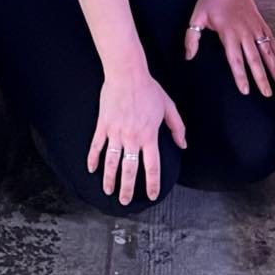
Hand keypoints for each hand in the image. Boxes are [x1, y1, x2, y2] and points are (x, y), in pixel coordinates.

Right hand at [86, 65, 185, 207]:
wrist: (127, 73)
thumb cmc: (149, 89)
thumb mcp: (168, 107)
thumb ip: (177, 127)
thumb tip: (183, 145)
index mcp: (149, 135)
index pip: (152, 166)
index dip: (153, 183)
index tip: (152, 196)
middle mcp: (132, 138)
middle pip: (129, 170)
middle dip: (127, 189)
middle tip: (125, 202)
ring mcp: (115, 132)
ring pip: (111, 162)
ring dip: (109, 179)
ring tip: (108, 191)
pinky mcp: (103, 125)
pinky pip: (96, 146)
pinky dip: (93, 159)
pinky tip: (91, 170)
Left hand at [185, 0, 274, 96]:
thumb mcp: (197, 17)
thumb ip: (192, 38)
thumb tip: (189, 57)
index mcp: (229, 34)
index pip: (236, 60)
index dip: (241, 77)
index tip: (246, 91)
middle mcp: (245, 33)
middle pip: (255, 60)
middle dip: (262, 79)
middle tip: (267, 94)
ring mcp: (255, 28)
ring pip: (267, 52)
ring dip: (274, 68)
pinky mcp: (261, 23)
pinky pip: (271, 41)